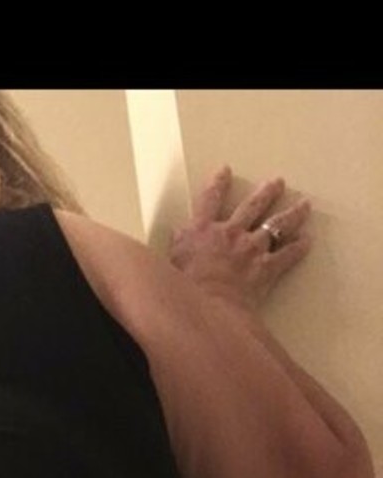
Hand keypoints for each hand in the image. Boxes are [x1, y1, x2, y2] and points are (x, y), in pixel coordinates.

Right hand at [169, 167, 310, 308]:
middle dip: (267, 193)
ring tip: (304, 205)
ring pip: (275, 225)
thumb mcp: (170, 262)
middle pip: (252, 206)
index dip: (217, 184)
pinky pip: (286, 256)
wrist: (207, 307)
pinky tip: (307, 241)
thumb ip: (178, 245)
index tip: (225, 170)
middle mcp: (230, 233)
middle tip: (278, 182)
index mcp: (202, 230)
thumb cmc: (184, 289)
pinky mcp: (264, 268)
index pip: (210, 200)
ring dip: (291, 214)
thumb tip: (177, 234)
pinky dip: (298, 248)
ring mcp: (250, 249)